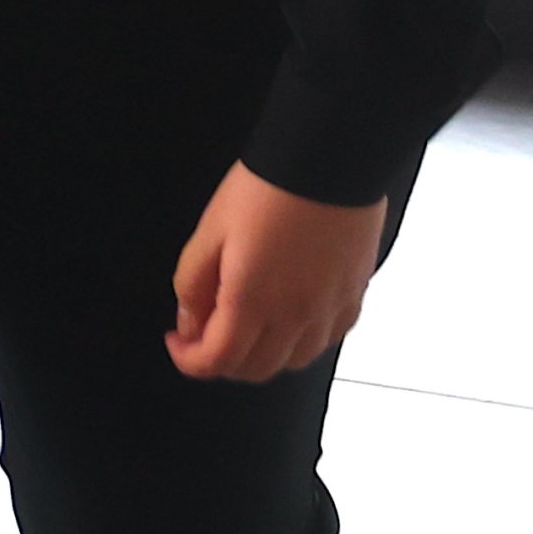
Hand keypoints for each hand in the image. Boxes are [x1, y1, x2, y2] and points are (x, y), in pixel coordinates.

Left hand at [167, 162, 387, 380]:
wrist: (327, 163)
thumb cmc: (264, 192)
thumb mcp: (209, 232)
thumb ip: (193, 284)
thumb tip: (190, 322)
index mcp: (253, 302)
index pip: (218, 361)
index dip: (189, 361)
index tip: (177, 341)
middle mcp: (296, 317)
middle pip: (256, 370)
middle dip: (222, 361)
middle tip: (204, 333)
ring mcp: (330, 310)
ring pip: (293, 362)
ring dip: (262, 355)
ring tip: (244, 324)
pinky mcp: (355, 296)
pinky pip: (326, 340)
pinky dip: (300, 342)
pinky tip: (285, 316)